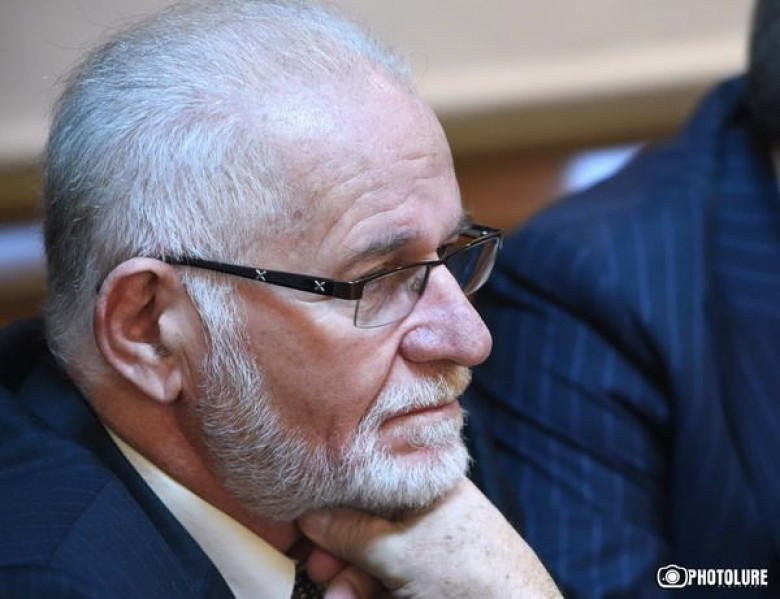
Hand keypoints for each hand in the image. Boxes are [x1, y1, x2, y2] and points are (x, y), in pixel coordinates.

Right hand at [299, 478, 560, 598]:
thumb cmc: (468, 573)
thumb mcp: (398, 550)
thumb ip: (348, 531)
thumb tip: (308, 514)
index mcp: (426, 483)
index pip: (369, 480)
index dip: (333, 501)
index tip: (303, 521)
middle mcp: (426, 510)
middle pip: (365, 522)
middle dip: (337, 551)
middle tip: (317, 570)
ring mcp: (427, 546)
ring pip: (371, 556)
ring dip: (348, 580)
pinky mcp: (426, 577)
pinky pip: (385, 577)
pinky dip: (367, 590)